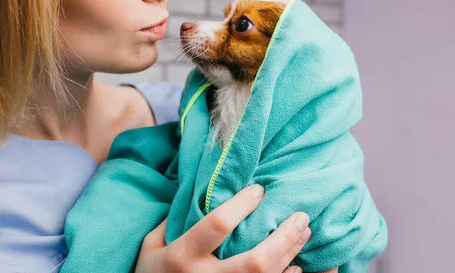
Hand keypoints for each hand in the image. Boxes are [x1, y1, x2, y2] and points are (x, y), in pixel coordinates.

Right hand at [135, 184, 310, 272]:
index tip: (259, 189)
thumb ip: (172, 221)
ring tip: (304, 232)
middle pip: (254, 262)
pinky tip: (296, 266)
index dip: (241, 205)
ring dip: (289, 255)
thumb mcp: (150, 246)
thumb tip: (200, 194)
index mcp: (181, 257)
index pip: (217, 225)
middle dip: (283, 238)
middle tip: (301, 216)